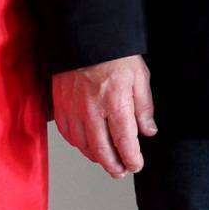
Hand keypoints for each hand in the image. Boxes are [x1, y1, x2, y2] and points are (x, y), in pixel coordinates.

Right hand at [52, 55, 155, 176]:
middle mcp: (92, 110)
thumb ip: (144, 107)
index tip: (136, 165)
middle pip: (101, 149)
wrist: (85, 37)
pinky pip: (67, 134)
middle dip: (113, 165)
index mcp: (115, 103)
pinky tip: (87, 146)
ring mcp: (73, 109)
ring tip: (107, 162)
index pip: (125, 141)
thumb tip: (148, 131)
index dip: (131, 158)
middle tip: (121, 171)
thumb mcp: (140, 77)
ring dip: (96, 158)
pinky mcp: (60, 106)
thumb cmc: (115, 55)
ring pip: (83, 145)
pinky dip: (78, 145)